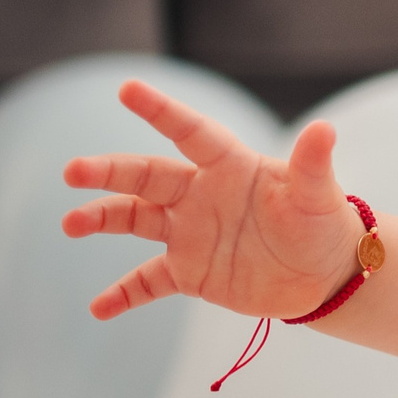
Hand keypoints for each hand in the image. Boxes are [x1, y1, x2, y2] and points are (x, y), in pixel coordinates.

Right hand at [62, 80, 361, 321]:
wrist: (325, 275)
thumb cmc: (324, 224)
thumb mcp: (319, 196)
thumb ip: (313, 163)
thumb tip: (324, 128)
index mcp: (230, 168)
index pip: (191, 133)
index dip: (162, 111)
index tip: (128, 89)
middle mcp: (201, 196)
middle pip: (146, 177)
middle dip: (108, 172)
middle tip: (73, 171)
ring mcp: (190, 234)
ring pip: (134, 221)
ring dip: (101, 220)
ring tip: (71, 224)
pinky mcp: (190, 273)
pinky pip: (148, 282)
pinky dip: (123, 294)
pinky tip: (99, 308)